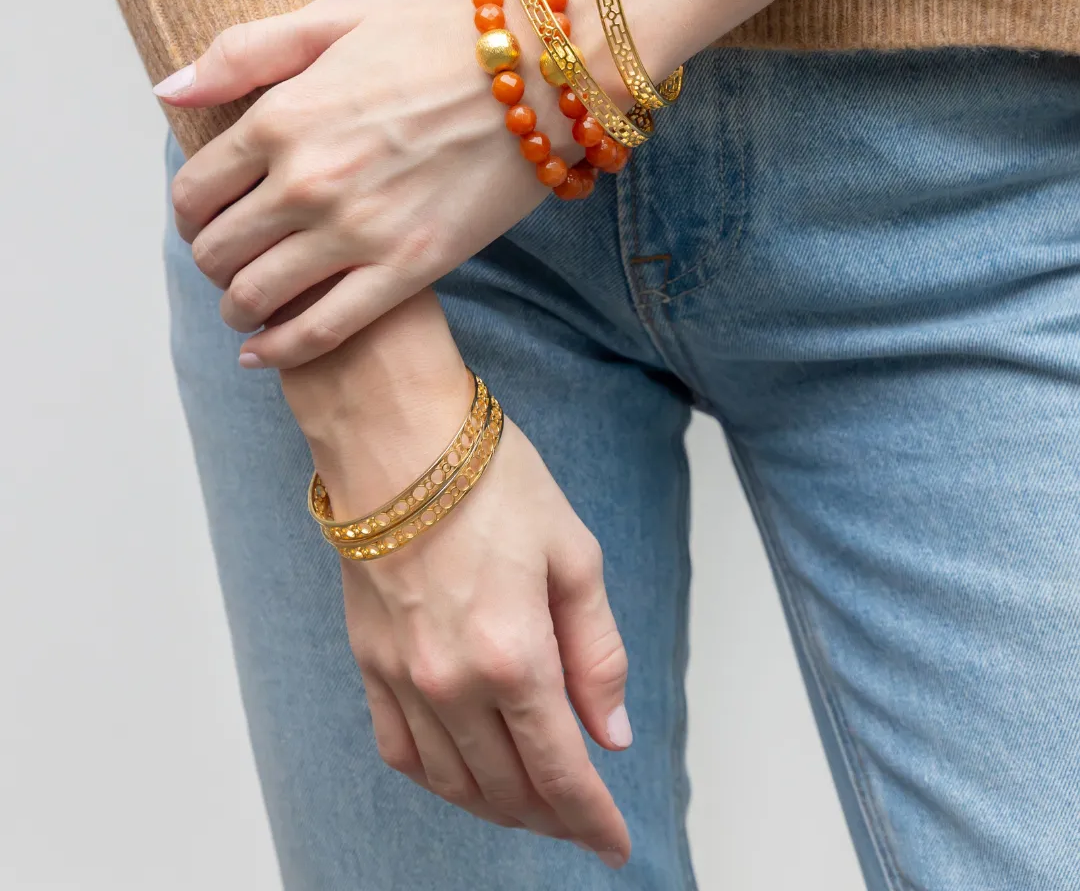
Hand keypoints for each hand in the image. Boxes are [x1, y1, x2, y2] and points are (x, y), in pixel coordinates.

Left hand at [162, 0, 567, 368]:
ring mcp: (357, 231)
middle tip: (228, 263)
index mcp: (282, 116)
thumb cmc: (441, 39)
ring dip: (236, 309)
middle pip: (217, 249)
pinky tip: (262, 354)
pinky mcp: (407, 270)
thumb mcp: (337, 17)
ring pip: (257, 296)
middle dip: (210, 262)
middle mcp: (308, 180)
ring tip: (244, 308)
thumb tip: (169, 93)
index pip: (194, 189)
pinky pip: (322, 330)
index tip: (205, 220)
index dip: (189, 213)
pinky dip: (280, 351)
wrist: (543, 76)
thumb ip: (245, 52)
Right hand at [276, 305, 632, 867]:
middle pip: (508, 788)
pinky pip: (398, 750)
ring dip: (498, 807)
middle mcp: (453, 682)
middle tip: (581, 821)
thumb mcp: (574, 556)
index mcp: (515, 655)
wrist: (398, 438)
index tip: (615, 844)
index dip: (592, 819)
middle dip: (553, 816)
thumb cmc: (490, 480)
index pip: (561, 771)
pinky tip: (462, 775)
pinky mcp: (368, 659)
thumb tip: (610, 732)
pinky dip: (436, 779)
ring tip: (531, 805)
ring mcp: (402, 675)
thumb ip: (597, 653)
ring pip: (452, 783)